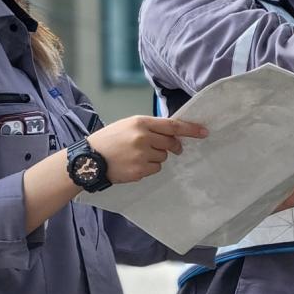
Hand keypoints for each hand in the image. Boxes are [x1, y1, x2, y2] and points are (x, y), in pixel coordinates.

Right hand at [88, 115, 207, 183]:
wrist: (89, 159)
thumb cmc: (109, 140)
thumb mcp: (127, 126)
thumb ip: (149, 127)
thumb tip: (172, 134)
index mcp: (140, 122)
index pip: (172, 125)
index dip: (190, 129)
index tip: (204, 132)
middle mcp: (143, 137)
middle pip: (171, 143)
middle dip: (173, 146)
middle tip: (168, 148)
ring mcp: (142, 155)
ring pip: (163, 157)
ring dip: (156, 157)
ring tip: (137, 155)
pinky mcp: (140, 170)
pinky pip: (156, 169)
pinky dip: (149, 168)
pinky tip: (134, 164)